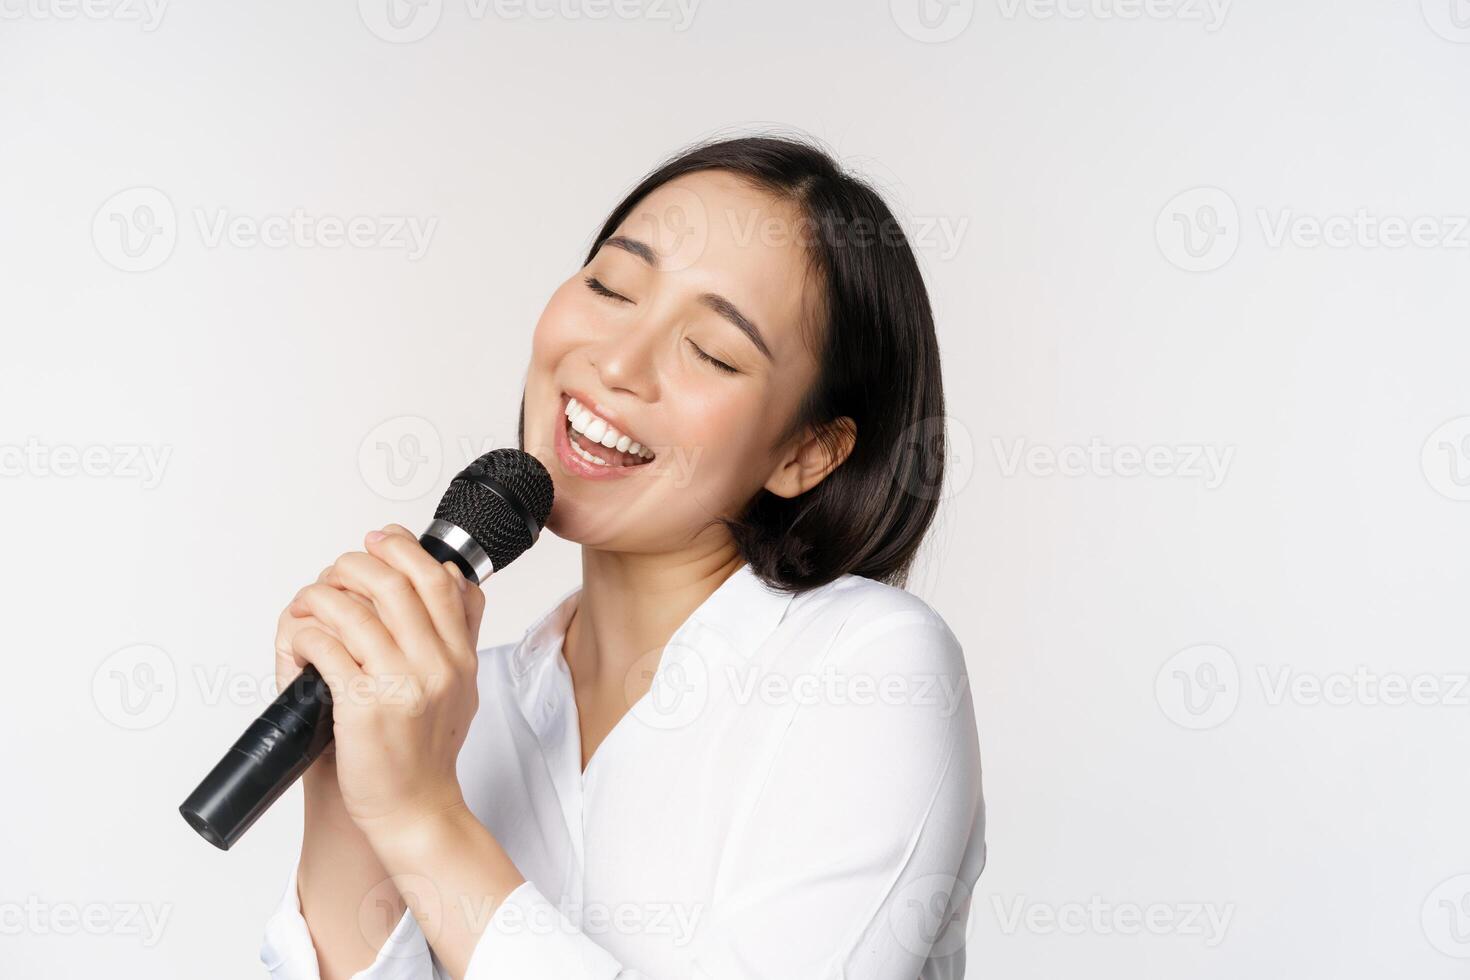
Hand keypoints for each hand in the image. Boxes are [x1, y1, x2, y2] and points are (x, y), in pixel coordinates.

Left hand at [285, 524, 486, 838]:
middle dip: (354, 564)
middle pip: (395, 583)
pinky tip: (302, 643)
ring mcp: (401, 684)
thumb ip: (459, 632)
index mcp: (461, 656)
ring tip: (308, 607)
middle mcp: (437, 665)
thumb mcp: (461, 685)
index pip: (441, 579)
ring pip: (352, 610)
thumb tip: (453, 577)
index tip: (378, 540)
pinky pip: (325, 648)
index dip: (404, 549)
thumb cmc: (428, 752)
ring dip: (319, 597)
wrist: (416, 811)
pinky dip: (306, 635)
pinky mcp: (363, 707)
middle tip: (334, 573)